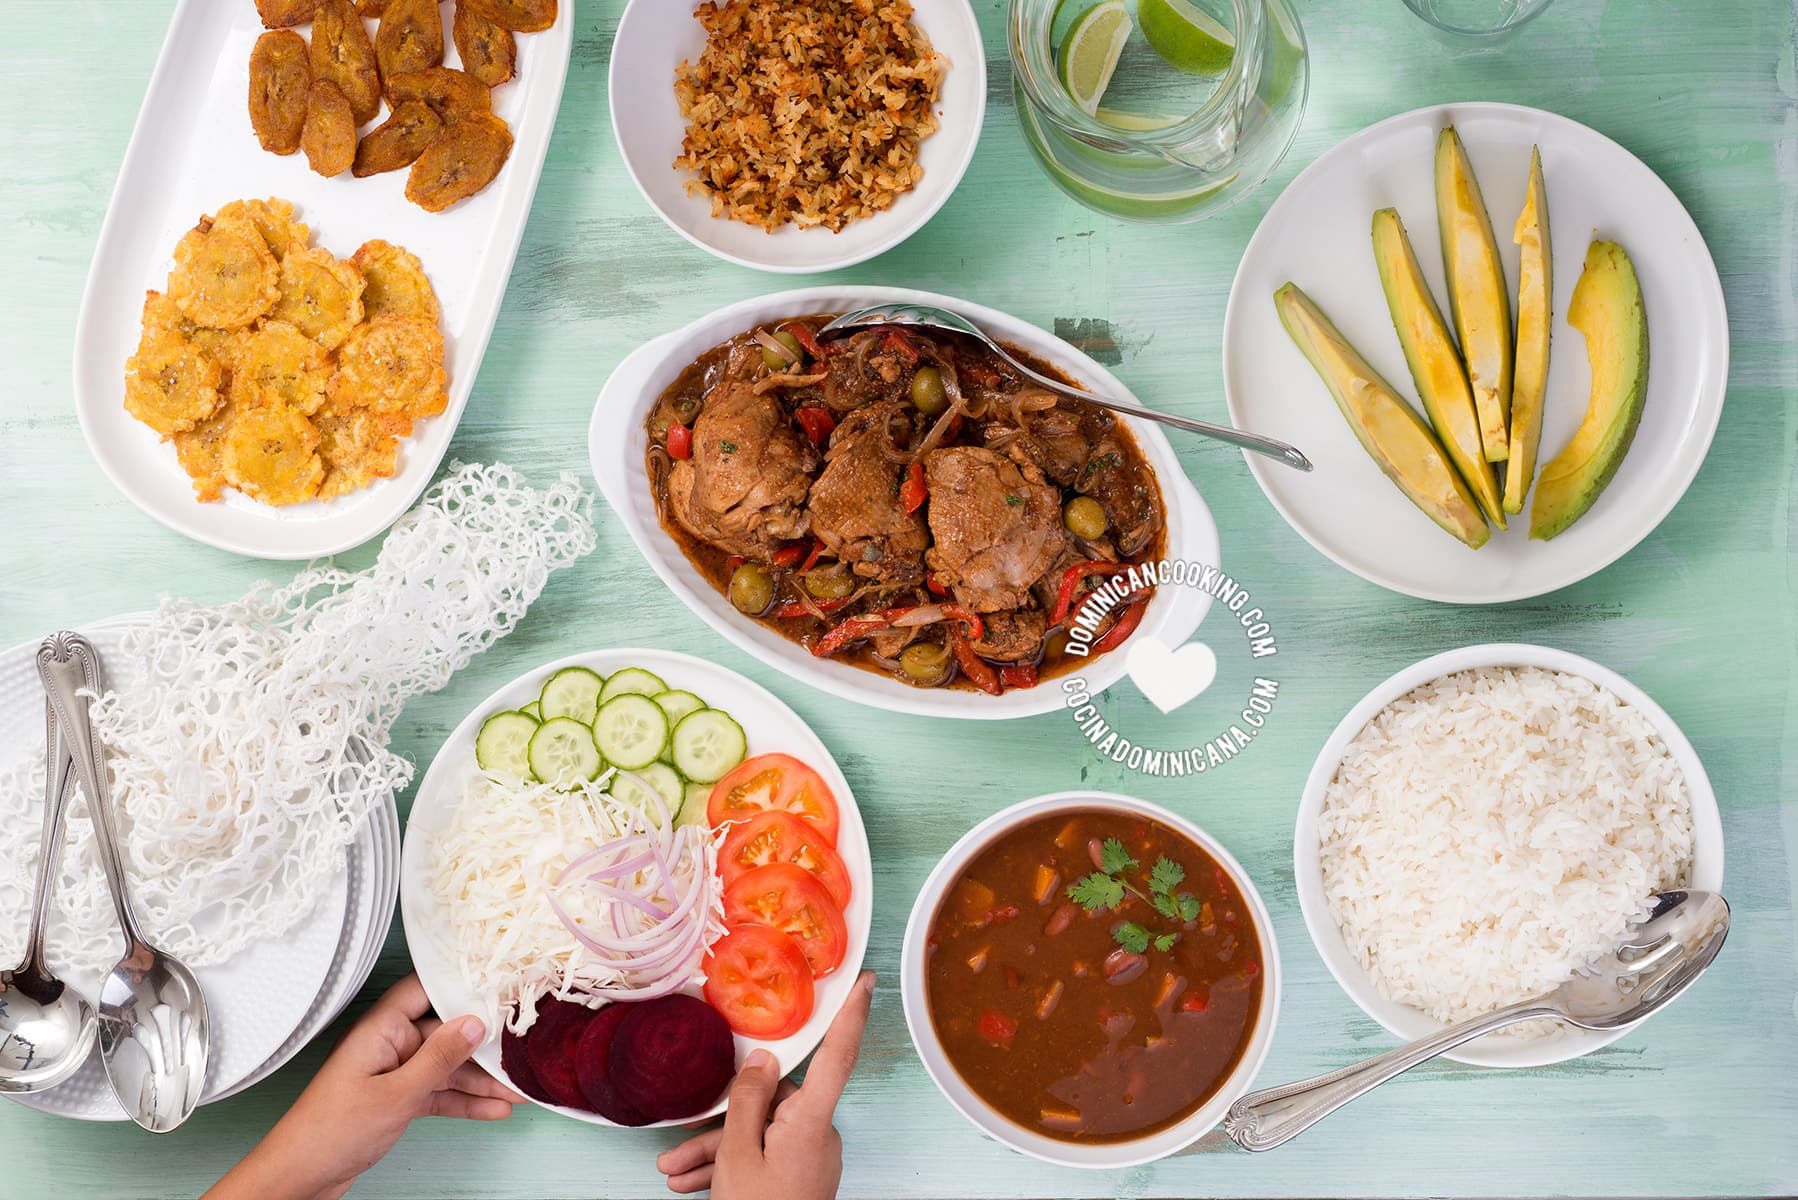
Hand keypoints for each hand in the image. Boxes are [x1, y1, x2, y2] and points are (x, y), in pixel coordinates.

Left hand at [204, 974, 523, 1199]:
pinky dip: (464, 1102)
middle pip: (445, 1034)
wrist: (301, 1177)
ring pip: (447, 1068)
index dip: (460, 986)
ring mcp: (393, 1074)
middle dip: (482, 1046)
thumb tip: (472, 1024)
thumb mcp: (396, 1094)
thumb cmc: (329, 1133)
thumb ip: (438, 1058)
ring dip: (480, 1081)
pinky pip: (439, 1093)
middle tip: (517, 1049)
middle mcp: (388, 1046)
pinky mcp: (397, 1100)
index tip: (497, 988)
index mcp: (380, 1029)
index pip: (424, 990)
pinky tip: (492, 1108)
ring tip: (516, 1088)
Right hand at [657, 971, 876, 1198]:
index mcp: (812, 1123)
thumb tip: (762, 1062)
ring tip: (673, 1173)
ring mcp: (810, 1157)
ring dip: (715, 1153)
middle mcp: (818, 1135)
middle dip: (723, 1122)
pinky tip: (691, 1183)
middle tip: (677, 1147)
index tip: (866, 980)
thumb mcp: (740, 1156)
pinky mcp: (799, 1176)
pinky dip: (730, 1167)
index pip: (838, 1055)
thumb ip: (749, 1101)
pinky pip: (764, 1155)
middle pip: (771, 1105)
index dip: (852, 1014)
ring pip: (758, 1134)